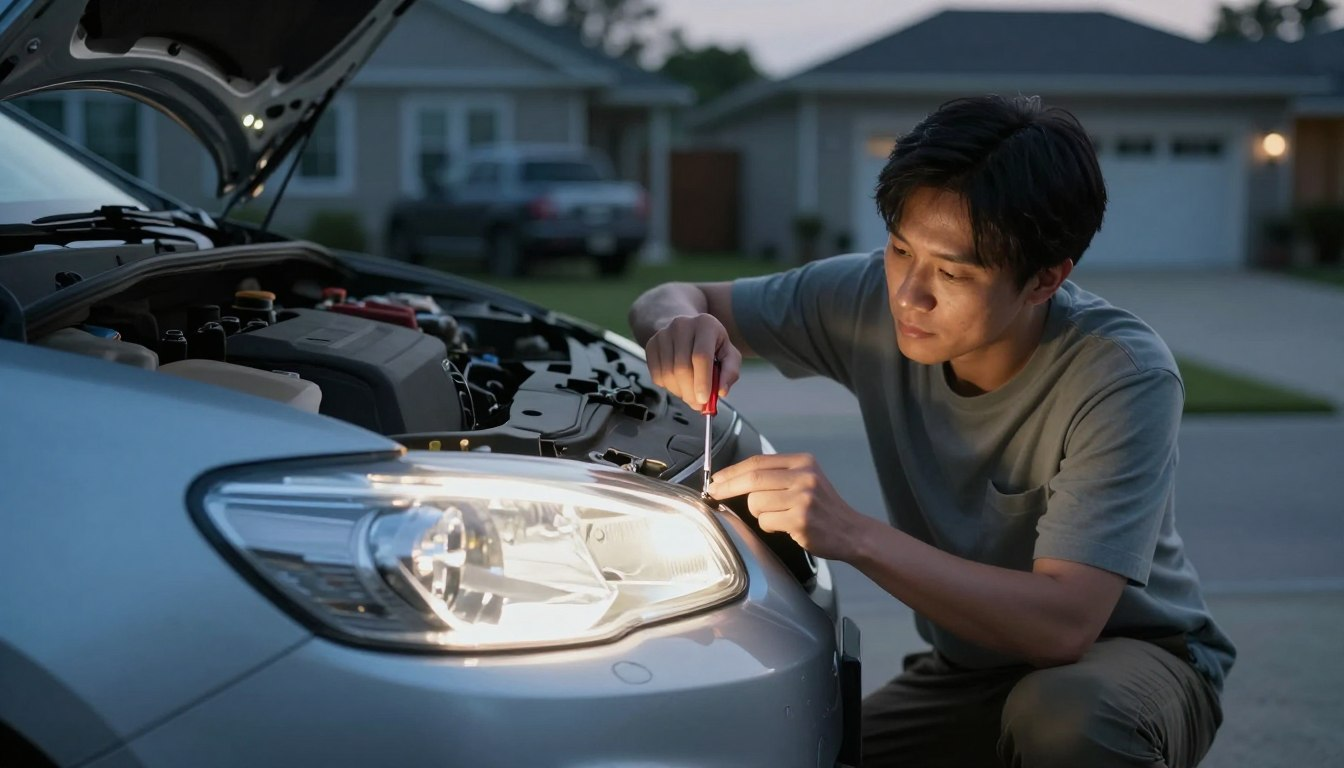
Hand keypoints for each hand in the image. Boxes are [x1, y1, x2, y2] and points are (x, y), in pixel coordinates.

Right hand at [644, 313, 741, 410]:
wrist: (687, 328)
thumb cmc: (711, 343)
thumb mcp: (729, 353)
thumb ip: (730, 372)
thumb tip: (721, 391)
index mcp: (705, 325)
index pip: (701, 356)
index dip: (702, 381)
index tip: (703, 400)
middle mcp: (682, 326)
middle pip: (682, 368)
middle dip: (690, 392)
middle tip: (698, 404)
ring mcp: (663, 334)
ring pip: (668, 374)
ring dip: (679, 392)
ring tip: (690, 393)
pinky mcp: (651, 344)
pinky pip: (656, 375)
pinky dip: (668, 387)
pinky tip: (678, 384)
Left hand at [707, 453, 866, 561]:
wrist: (851, 531)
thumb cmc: (823, 508)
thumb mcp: (806, 479)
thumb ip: (777, 475)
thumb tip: (735, 478)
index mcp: (802, 462)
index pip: (757, 462)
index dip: (732, 471)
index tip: (716, 479)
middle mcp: (804, 476)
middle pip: (753, 478)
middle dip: (727, 487)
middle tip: (714, 493)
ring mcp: (803, 498)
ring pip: (756, 502)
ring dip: (757, 513)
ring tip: (776, 516)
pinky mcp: (800, 520)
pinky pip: (766, 521)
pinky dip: (768, 526)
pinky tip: (784, 526)